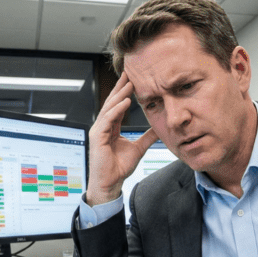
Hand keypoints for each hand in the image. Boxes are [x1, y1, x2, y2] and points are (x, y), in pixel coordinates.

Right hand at [86, 72, 158, 204]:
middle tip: (130, 73)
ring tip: (130, 83)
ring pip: (110, 108)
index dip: (125, 92)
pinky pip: (108, 119)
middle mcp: (103, 126)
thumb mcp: (138, 148)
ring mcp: (98, 130)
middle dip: (121, 87)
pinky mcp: (97, 136)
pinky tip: (125, 102)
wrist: (110, 183)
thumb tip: (160, 128)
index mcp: (111, 127)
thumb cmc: (119, 168)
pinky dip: (116, 110)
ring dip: (120, 95)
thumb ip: (147, 137)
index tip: (134, 80)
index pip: (118, 105)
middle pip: (112, 102)